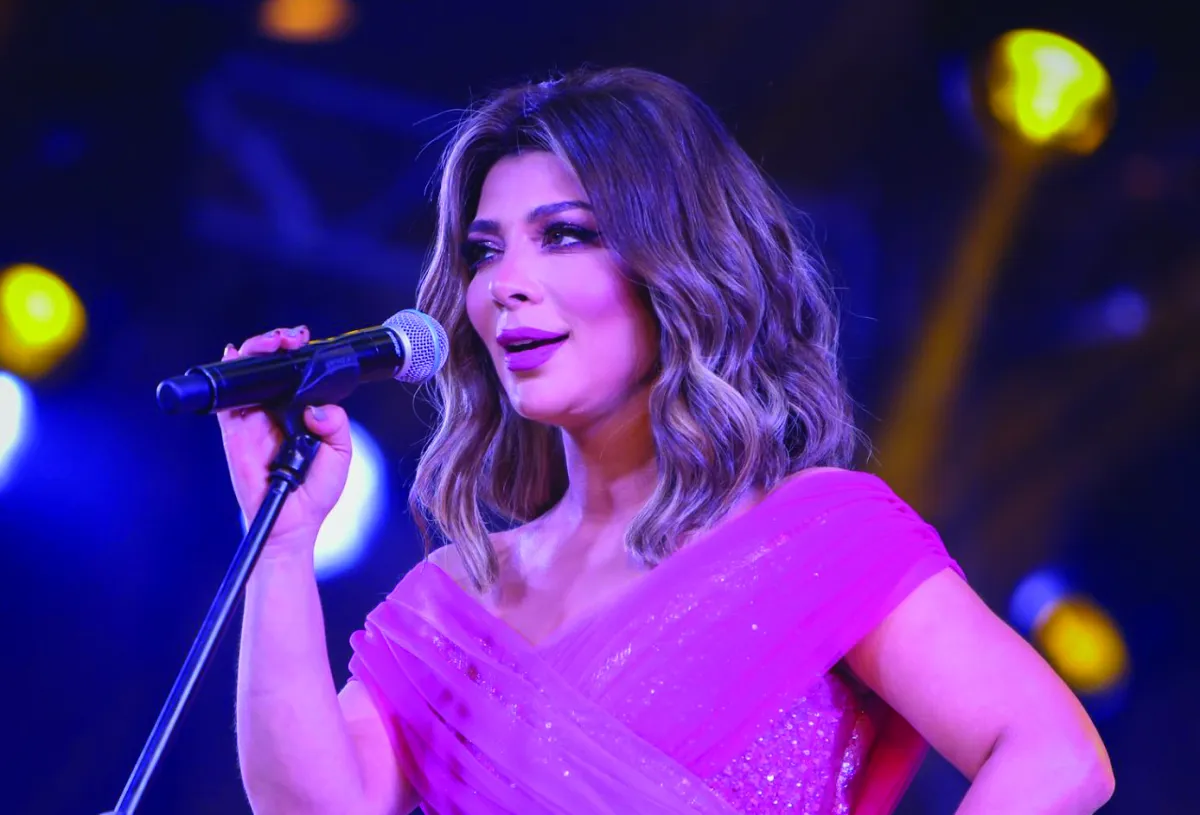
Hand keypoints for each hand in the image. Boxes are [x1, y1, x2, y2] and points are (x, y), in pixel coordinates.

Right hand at [215, 326, 352, 553]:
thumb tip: (317, 408)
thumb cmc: (315, 492)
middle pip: (266, 369)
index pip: (292, 375)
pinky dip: (229, 378)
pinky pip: (226, 402)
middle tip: (289, 338)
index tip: (305, 341)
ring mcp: (251, 422)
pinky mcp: (235, 434)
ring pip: (246, 377)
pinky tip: (234, 355)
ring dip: (255, 352)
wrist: (294, 523)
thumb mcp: (340, 452)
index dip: (295, 355)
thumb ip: (337, 425)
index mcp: (296, 414)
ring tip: (272, 342)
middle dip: (275, 345)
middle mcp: (272, 414)